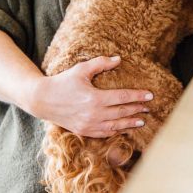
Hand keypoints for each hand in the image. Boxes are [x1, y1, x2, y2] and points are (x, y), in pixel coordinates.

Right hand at [28, 56, 153, 137]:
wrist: (42, 100)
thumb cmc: (62, 82)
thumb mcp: (81, 69)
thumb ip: (100, 63)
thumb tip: (118, 59)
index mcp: (95, 98)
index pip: (122, 97)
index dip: (138, 96)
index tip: (150, 95)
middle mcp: (93, 114)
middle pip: (122, 112)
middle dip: (137, 109)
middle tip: (149, 107)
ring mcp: (88, 125)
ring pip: (115, 126)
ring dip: (130, 123)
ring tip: (141, 121)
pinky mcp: (83, 131)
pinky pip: (104, 133)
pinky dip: (116, 131)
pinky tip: (123, 128)